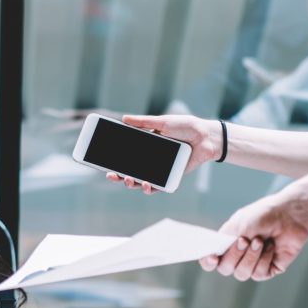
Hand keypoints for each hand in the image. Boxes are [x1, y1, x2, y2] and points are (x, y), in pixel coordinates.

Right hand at [105, 114, 222, 193]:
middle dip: (118, 175)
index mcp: (147, 146)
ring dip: (131, 183)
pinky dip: (149, 188)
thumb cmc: (185, 127)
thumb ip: (143, 122)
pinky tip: (146, 185)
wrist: (205, 137)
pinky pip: (157, 187)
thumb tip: (124, 119)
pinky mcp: (170, 178)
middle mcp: (150, 159)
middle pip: (129, 171)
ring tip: (128, 179)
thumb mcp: (162, 122)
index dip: (114, 160)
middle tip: (111, 175)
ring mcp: (159, 169)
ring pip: (140, 181)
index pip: (126, 155)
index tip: (102, 162)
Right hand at [200, 194, 307, 280]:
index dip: (208, 263)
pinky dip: (264, 259)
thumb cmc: (263, 216)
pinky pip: (259, 274)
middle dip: (235, 255)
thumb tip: (215, 256)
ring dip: (251, 257)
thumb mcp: (238, 225)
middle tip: (245, 240)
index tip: (213, 257)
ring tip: (260, 241)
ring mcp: (252, 265)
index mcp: (226, 245)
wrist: (289, 215)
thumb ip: (224, 241)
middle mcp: (237, 257)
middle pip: (225, 269)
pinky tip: (271, 247)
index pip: (209, 262)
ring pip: (242, 274)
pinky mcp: (268, 270)